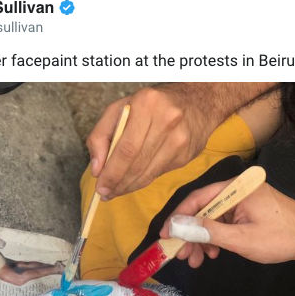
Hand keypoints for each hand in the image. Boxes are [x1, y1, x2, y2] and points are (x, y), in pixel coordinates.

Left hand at [87, 85, 223, 198]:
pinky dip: (142, 181)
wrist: (197, 101)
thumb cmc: (152, 105)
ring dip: (129, 186)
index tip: (100, 187)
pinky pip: (158, 174)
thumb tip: (97, 169)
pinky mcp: (186, 154)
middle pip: (137, 164)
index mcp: (147, 105)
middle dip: (118, 183)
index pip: (125, 149)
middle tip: (105, 193)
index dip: (112, 173)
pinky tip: (133, 181)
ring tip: (116, 190)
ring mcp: (180, 140)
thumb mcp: (120, 108)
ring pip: (148, 173)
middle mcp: (167, 121)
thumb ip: (100, 136)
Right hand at [160, 180, 294, 266]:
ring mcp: (241, 200)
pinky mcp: (245, 211)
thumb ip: (207, 231)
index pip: (197, 198)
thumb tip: (177, 226)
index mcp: (235, 187)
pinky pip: (222, 223)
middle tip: (180, 255)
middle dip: (190, 234)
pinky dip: (214, 239)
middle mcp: (236, 189)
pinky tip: (212, 255)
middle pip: (202, 209)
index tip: (165, 235)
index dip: (178, 218)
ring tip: (195, 261)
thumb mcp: (240, 238)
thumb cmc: (281, 237)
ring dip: (201, 240)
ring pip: (211, 219)